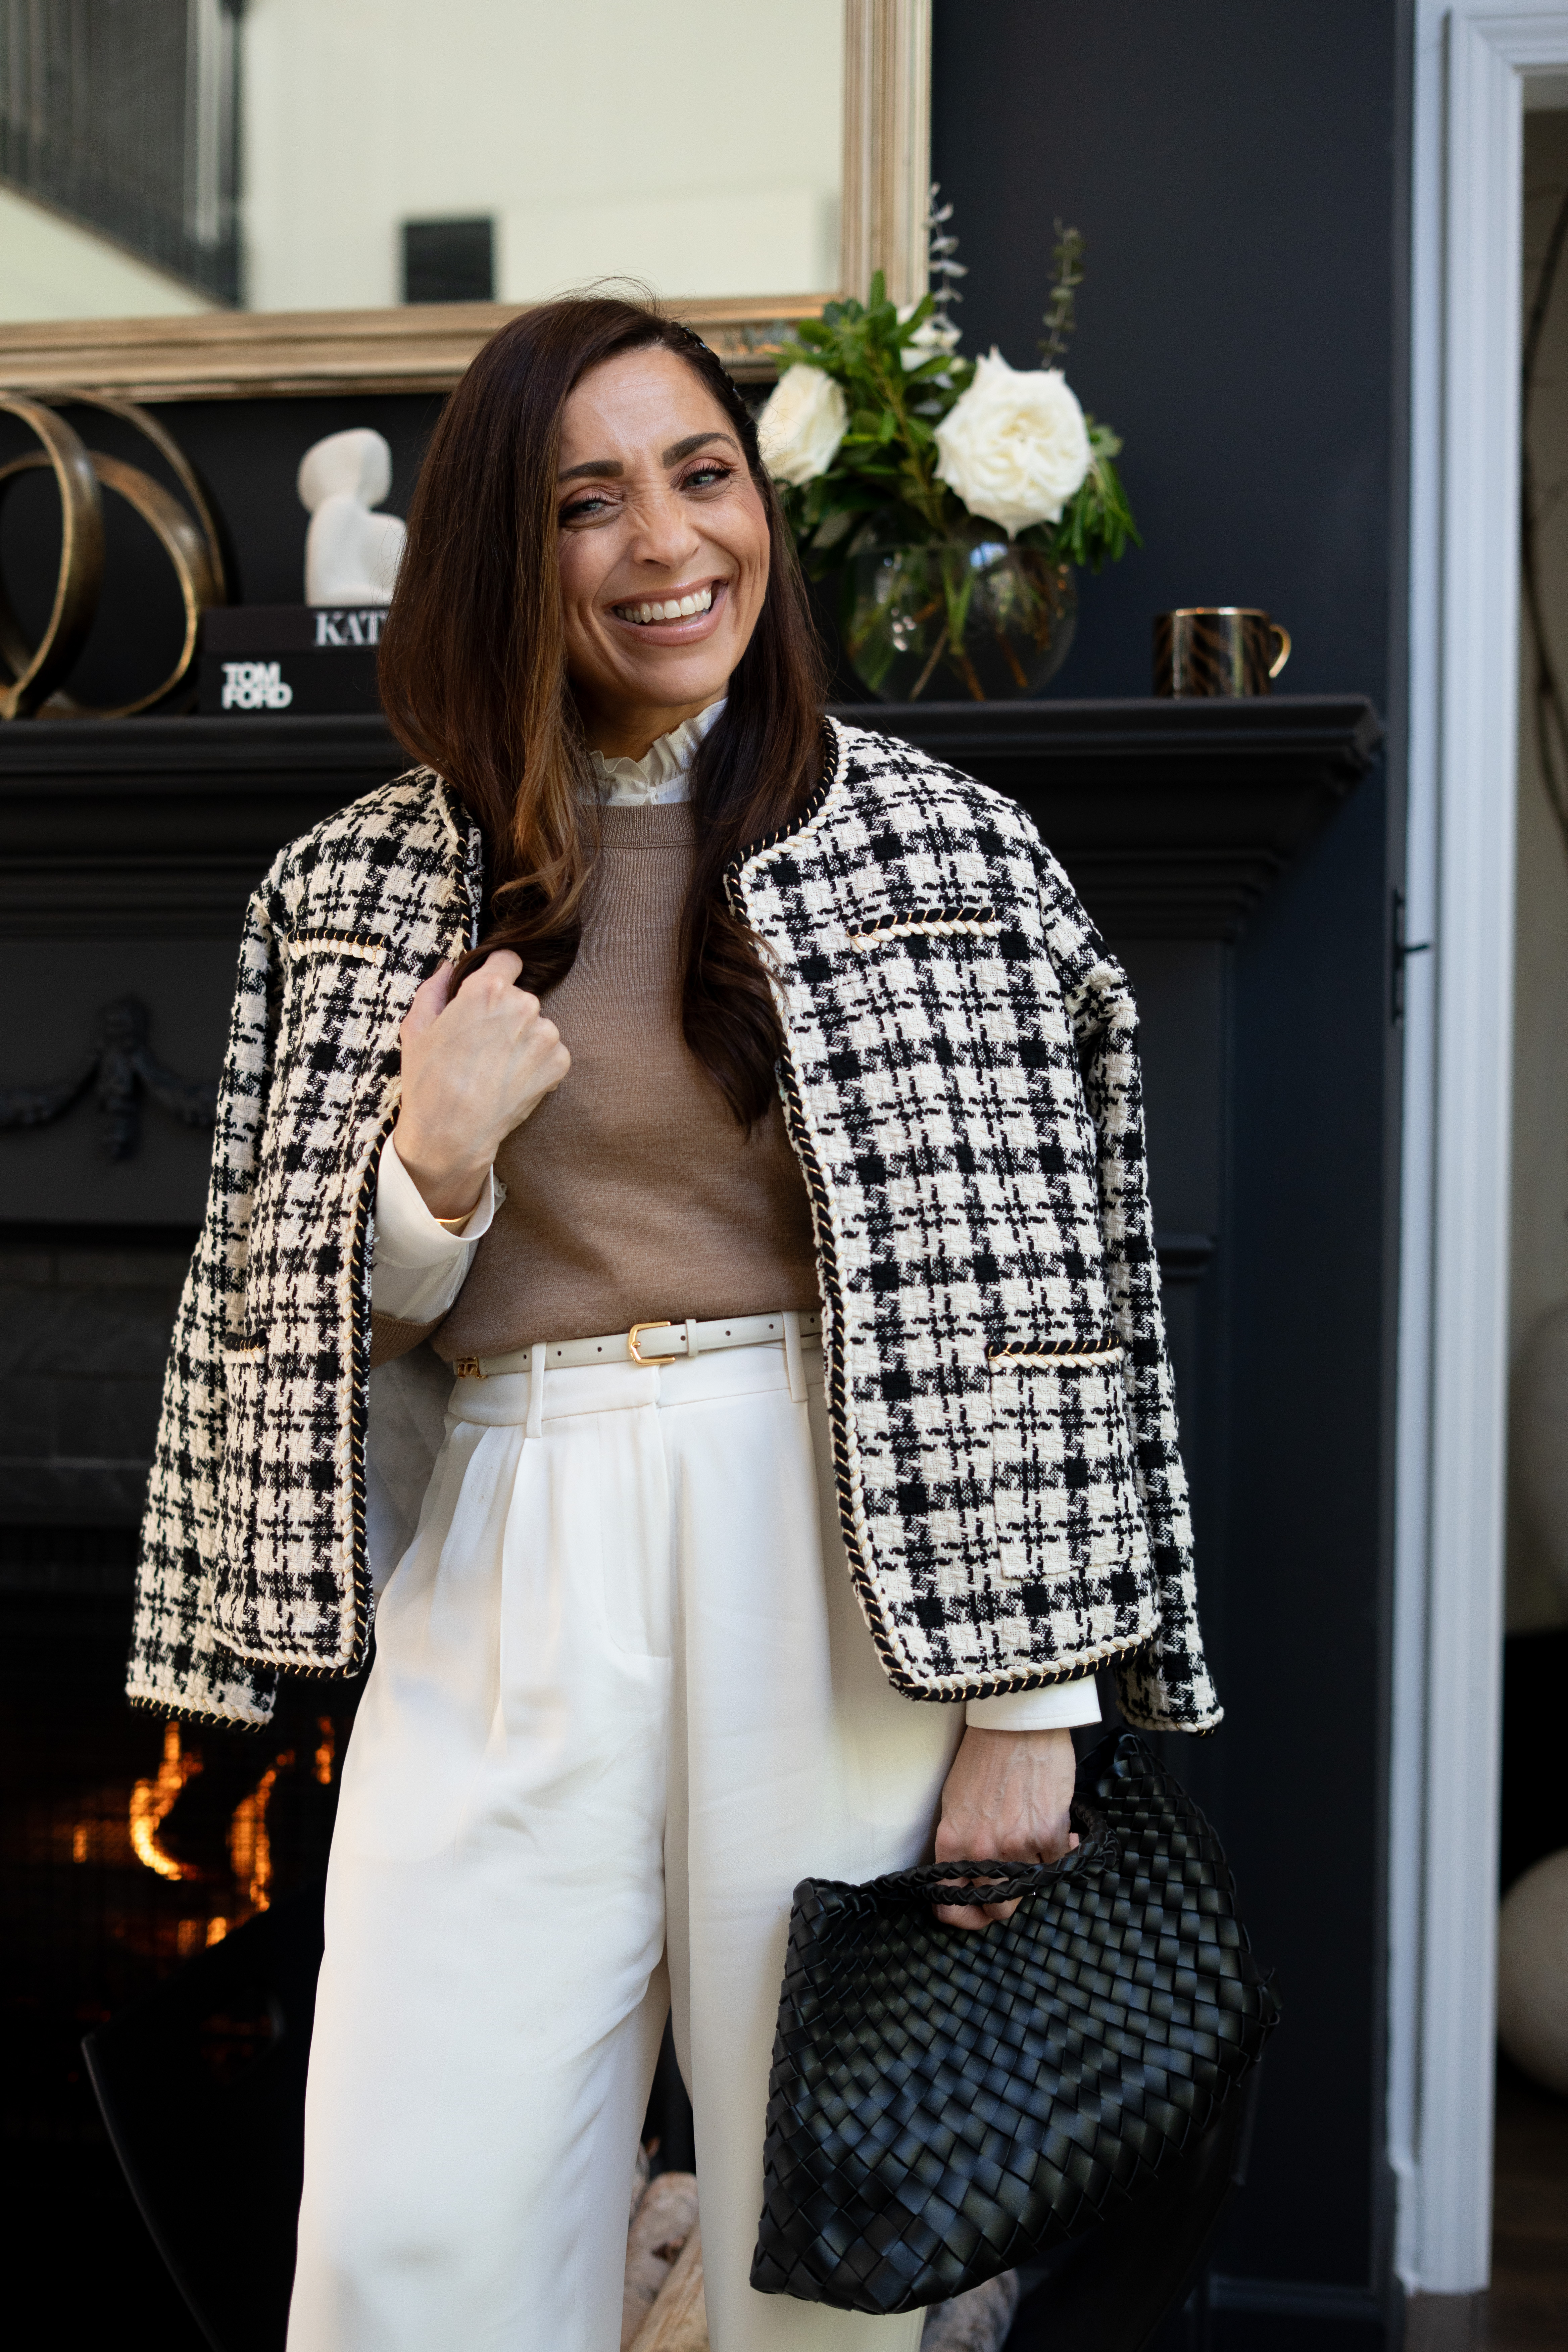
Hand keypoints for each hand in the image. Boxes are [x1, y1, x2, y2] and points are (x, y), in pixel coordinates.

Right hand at [393, 956, 569, 1219]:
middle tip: (482, 1044)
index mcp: (488, 989)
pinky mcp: (559, 1062)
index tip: (489, 993)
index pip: (508, 959)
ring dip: (522, 1039)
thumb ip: (434, 989)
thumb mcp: (417, 1028)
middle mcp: (524, 1005)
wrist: (452, 1132)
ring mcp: (546, 1034)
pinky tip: (510, 1080)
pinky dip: (536, 1063)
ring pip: (536, 1025)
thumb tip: (448, 967)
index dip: (497, 974)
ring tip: (495, 1067)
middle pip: (520, 997)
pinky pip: (550, 1052)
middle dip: (505, 1013)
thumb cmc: (428, 1080)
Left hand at [932, 1726, 1079, 1930]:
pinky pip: (1057, 1863)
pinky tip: (1061, 1832)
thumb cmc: (983, 1755)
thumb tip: (970, 1872)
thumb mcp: (955, 1800)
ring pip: (1030, 1887)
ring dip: (1035, 1872)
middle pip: (996, 1906)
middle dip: (1004, 1904)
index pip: (950, 1899)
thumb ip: (961, 1841)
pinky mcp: (1049, 1833)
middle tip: (1011, 1887)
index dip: (961, 1915)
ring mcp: (1017, 1845)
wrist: (1015, 1721)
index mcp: (953, 1842)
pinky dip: (1061, 1851)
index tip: (969, 1911)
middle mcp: (982, 1850)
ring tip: (1038, 1847)